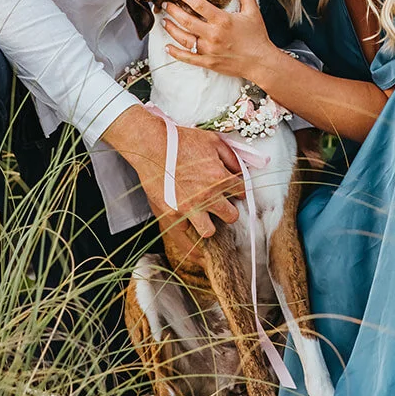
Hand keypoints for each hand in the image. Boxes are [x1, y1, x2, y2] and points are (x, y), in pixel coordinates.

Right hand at [100, 106, 244, 238]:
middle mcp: (207, 196)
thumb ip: (232, 157)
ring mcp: (188, 208)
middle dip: (229, 211)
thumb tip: (242, 171)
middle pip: (231, 216)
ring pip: (209, 232)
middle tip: (222, 207)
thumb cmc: (180, 141)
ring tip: (205, 219)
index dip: (239, 191)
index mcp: (220, 178)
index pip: (241, 192)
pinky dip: (191, 247)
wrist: (152, 145)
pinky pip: (184, 240)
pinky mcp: (171, 215)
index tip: (235, 192)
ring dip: (210, 226)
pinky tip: (197, 254)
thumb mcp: (212, 141)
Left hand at [162, 0, 279, 81]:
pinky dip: (175, 53)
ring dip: (172, 29)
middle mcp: (213, 35)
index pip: (199, 5)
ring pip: (184, 39)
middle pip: (186, 21)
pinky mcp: (208, 62)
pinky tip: (167, 47)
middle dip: (173, 11)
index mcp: (222, 21)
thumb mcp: (253, 12)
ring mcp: (209, 50)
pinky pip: (188, 57)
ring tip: (164, 21)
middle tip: (165, 4)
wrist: (260, 62)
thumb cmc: (257, 37)